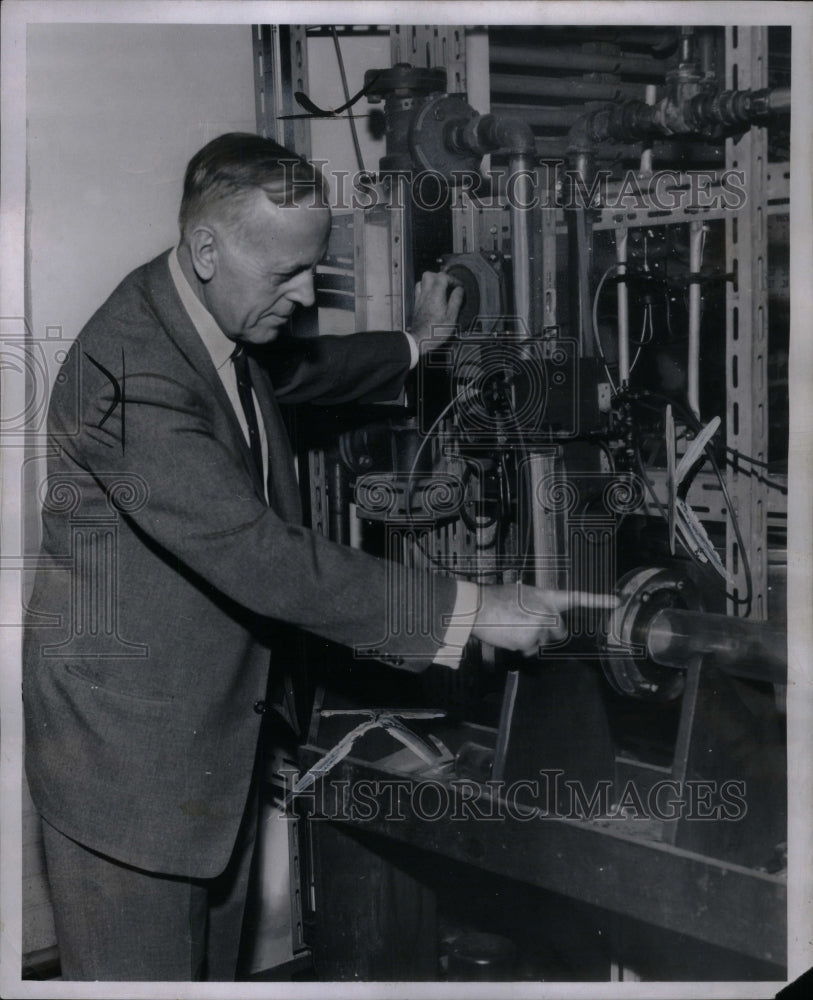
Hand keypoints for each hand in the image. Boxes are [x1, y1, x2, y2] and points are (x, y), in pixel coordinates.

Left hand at [409, 271, 463, 346]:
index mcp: (436, 295)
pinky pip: (419, 290)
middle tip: (448, 285)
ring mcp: (419, 299)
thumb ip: (456, 301)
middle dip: (440, 276)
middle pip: (429, 275)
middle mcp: (426, 294)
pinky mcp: (416, 305)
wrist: (419, 340)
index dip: (452, 279)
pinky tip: (432, 297)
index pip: (443, 277)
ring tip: (440, 289)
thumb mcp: (452, 317)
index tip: (458, 287)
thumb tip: (459, 290)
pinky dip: (426, 289)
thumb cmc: (436, 331)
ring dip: (432, 282)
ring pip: (422, 281)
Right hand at [472, 584, 619, 656]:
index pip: (578, 597)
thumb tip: (540, 618)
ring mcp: (540, 628)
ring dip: (531, 639)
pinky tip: (508, 634)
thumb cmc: (497, 599)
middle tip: (528, 625)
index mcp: (547, 597)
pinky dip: (520, 645)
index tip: (616, 601)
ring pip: (542, 642)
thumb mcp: (522, 594)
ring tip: (512, 626)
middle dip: (548, 633)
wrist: (479, 607)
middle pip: (559, 631)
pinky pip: (529, 649)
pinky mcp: (529, 641)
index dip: (598, 600)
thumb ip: (537, 604)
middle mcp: (548, 612)